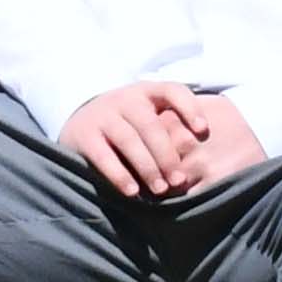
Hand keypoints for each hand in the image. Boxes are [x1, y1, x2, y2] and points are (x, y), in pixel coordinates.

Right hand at [62, 79, 236, 197]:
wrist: (78, 122)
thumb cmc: (127, 124)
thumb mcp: (147, 116)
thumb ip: (170, 127)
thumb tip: (203, 154)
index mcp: (145, 92)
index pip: (172, 90)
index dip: (189, 108)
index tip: (203, 131)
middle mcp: (124, 99)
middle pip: (150, 125)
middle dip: (167, 154)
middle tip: (179, 180)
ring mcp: (102, 115)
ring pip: (129, 140)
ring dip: (147, 167)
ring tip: (160, 189)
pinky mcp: (83, 134)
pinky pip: (103, 155)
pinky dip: (119, 174)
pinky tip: (132, 191)